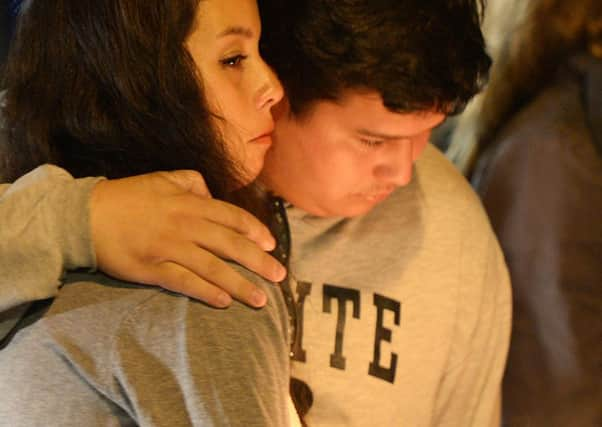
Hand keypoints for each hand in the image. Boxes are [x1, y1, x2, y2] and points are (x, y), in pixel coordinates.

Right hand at [90, 170, 286, 307]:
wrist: (85, 216)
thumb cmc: (127, 196)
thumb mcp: (162, 178)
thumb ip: (191, 182)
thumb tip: (211, 193)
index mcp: (189, 203)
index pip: (232, 217)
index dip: (255, 231)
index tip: (271, 244)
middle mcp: (185, 225)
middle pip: (230, 245)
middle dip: (259, 261)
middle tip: (280, 276)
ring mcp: (169, 248)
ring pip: (213, 268)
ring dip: (240, 284)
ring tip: (261, 299)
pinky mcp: (152, 269)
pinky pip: (185, 282)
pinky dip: (206, 292)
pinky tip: (224, 302)